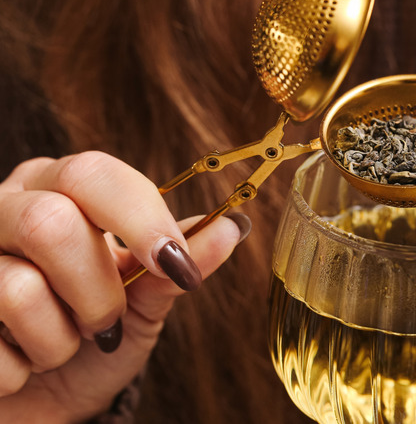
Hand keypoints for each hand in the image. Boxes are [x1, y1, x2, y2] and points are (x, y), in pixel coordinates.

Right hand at [0, 151, 247, 420]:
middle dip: (96, 292)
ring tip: (60, 344)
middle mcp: (4, 208)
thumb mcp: (145, 301)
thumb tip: (232, 226)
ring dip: (59, 340)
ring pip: (18, 290)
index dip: (142, 221)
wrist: (44, 400)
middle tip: (107, 324)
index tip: (177, 266)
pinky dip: (20, 371)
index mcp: (57, 189)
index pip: (94, 174)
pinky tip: (19, 364)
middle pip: (50, 224)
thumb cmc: (96, 341)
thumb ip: (179, 263)